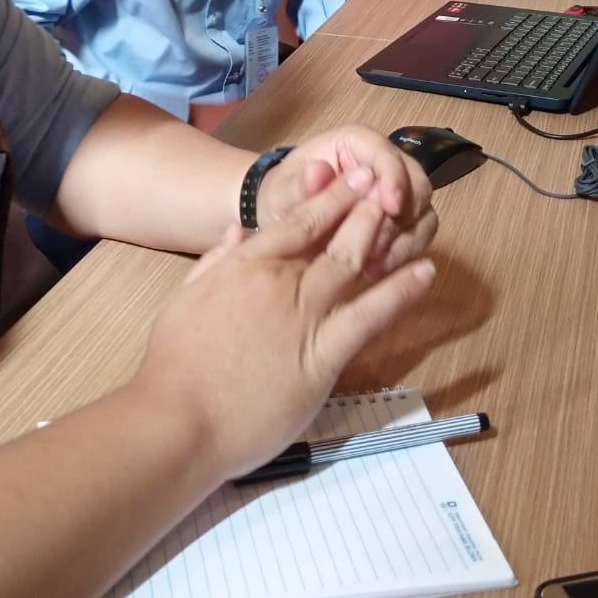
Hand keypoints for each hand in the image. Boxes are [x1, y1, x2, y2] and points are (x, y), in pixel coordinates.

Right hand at [131, 170, 435, 482]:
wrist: (178, 418)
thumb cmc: (173, 366)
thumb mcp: (184, 299)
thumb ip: (214, 262)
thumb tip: (236, 231)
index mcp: (245, 266)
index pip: (296, 222)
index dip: (328, 197)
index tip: (350, 178)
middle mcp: (279, 281)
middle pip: (329, 235)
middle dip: (360, 204)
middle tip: (382, 182)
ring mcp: (304, 318)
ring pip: (351, 264)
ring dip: (379, 233)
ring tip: (402, 211)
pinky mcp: (323, 358)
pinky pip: (369, 317)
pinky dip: (399, 291)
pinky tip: (424, 273)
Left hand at [255, 125, 436, 275]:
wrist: (283, 221)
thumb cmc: (282, 198)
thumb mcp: (280, 194)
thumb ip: (297, 186)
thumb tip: (319, 172)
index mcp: (355, 143)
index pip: (386, 153)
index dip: (394, 178)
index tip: (391, 207)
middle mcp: (383, 163)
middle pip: (416, 182)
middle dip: (402, 217)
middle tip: (375, 247)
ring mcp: (397, 193)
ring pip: (423, 212)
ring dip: (405, 241)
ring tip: (371, 267)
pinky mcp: (402, 221)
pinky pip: (418, 236)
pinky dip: (403, 255)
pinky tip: (375, 271)